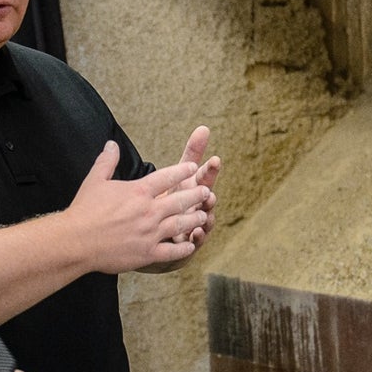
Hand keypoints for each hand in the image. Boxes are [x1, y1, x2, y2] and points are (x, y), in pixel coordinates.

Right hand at [63, 141, 210, 274]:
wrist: (76, 241)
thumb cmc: (84, 211)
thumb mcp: (95, 180)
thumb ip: (107, 161)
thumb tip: (111, 144)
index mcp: (138, 191)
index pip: (167, 177)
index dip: (182, 171)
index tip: (193, 168)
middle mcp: (149, 211)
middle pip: (180, 200)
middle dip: (196, 195)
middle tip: (206, 192)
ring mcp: (150, 233)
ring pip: (181, 224)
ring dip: (194, 219)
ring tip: (203, 215)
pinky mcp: (147, 253)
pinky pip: (172, 251)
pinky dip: (183, 248)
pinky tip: (190, 245)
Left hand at [167, 126, 220, 249]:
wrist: (158, 233)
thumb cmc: (172, 200)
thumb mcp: (179, 175)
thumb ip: (192, 153)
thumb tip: (204, 127)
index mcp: (193, 188)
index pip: (203, 175)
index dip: (209, 169)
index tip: (214, 159)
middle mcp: (198, 206)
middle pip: (205, 196)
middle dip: (209, 192)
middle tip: (210, 191)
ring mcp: (195, 225)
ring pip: (204, 219)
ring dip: (207, 214)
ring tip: (206, 208)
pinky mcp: (189, 244)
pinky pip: (194, 242)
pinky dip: (197, 238)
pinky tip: (196, 233)